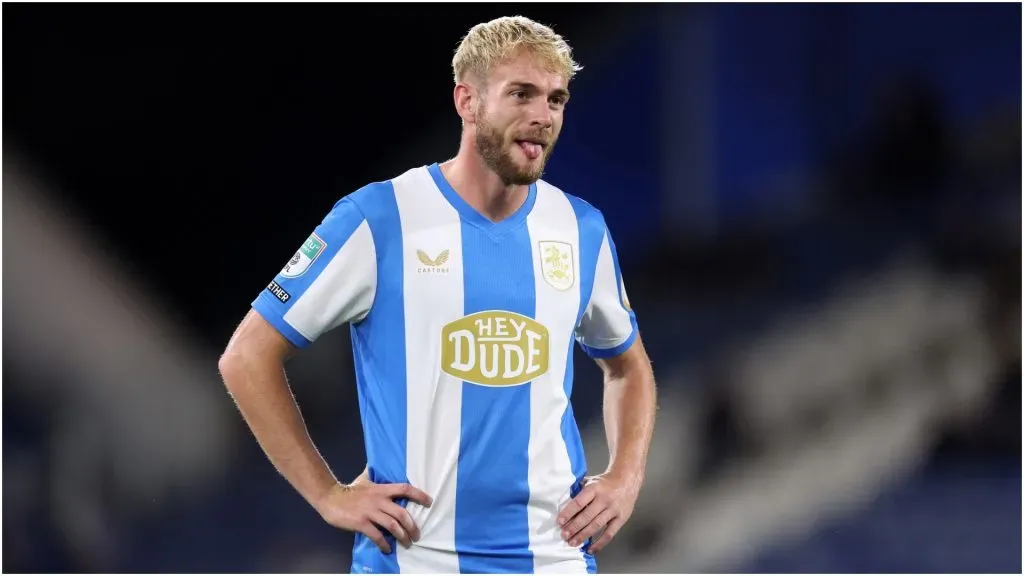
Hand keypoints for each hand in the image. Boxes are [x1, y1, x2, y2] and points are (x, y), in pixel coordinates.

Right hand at [315, 476, 432, 553]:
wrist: (330, 498)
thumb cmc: (349, 490)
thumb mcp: (364, 479)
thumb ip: (374, 475)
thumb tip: (378, 465)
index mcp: (381, 489)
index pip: (404, 489)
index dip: (419, 495)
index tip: (429, 502)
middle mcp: (379, 500)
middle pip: (402, 513)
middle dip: (412, 526)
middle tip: (417, 535)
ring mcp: (370, 512)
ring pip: (393, 525)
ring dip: (402, 536)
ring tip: (407, 544)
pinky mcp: (361, 523)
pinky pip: (377, 535)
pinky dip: (384, 543)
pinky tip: (388, 549)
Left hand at [556, 472, 639, 553]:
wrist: (627, 479)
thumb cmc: (606, 482)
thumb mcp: (591, 480)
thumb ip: (579, 490)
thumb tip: (563, 503)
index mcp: (595, 488)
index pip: (579, 502)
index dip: (568, 513)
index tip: (560, 522)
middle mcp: (604, 499)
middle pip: (587, 516)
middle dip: (574, 527)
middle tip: (564, 535)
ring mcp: (614, 510)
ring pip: (596, 526)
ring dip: (583, 536)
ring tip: (573, 542)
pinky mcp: (621, 519)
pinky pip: (609, 534)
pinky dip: (599, 543)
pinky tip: (590, 549)